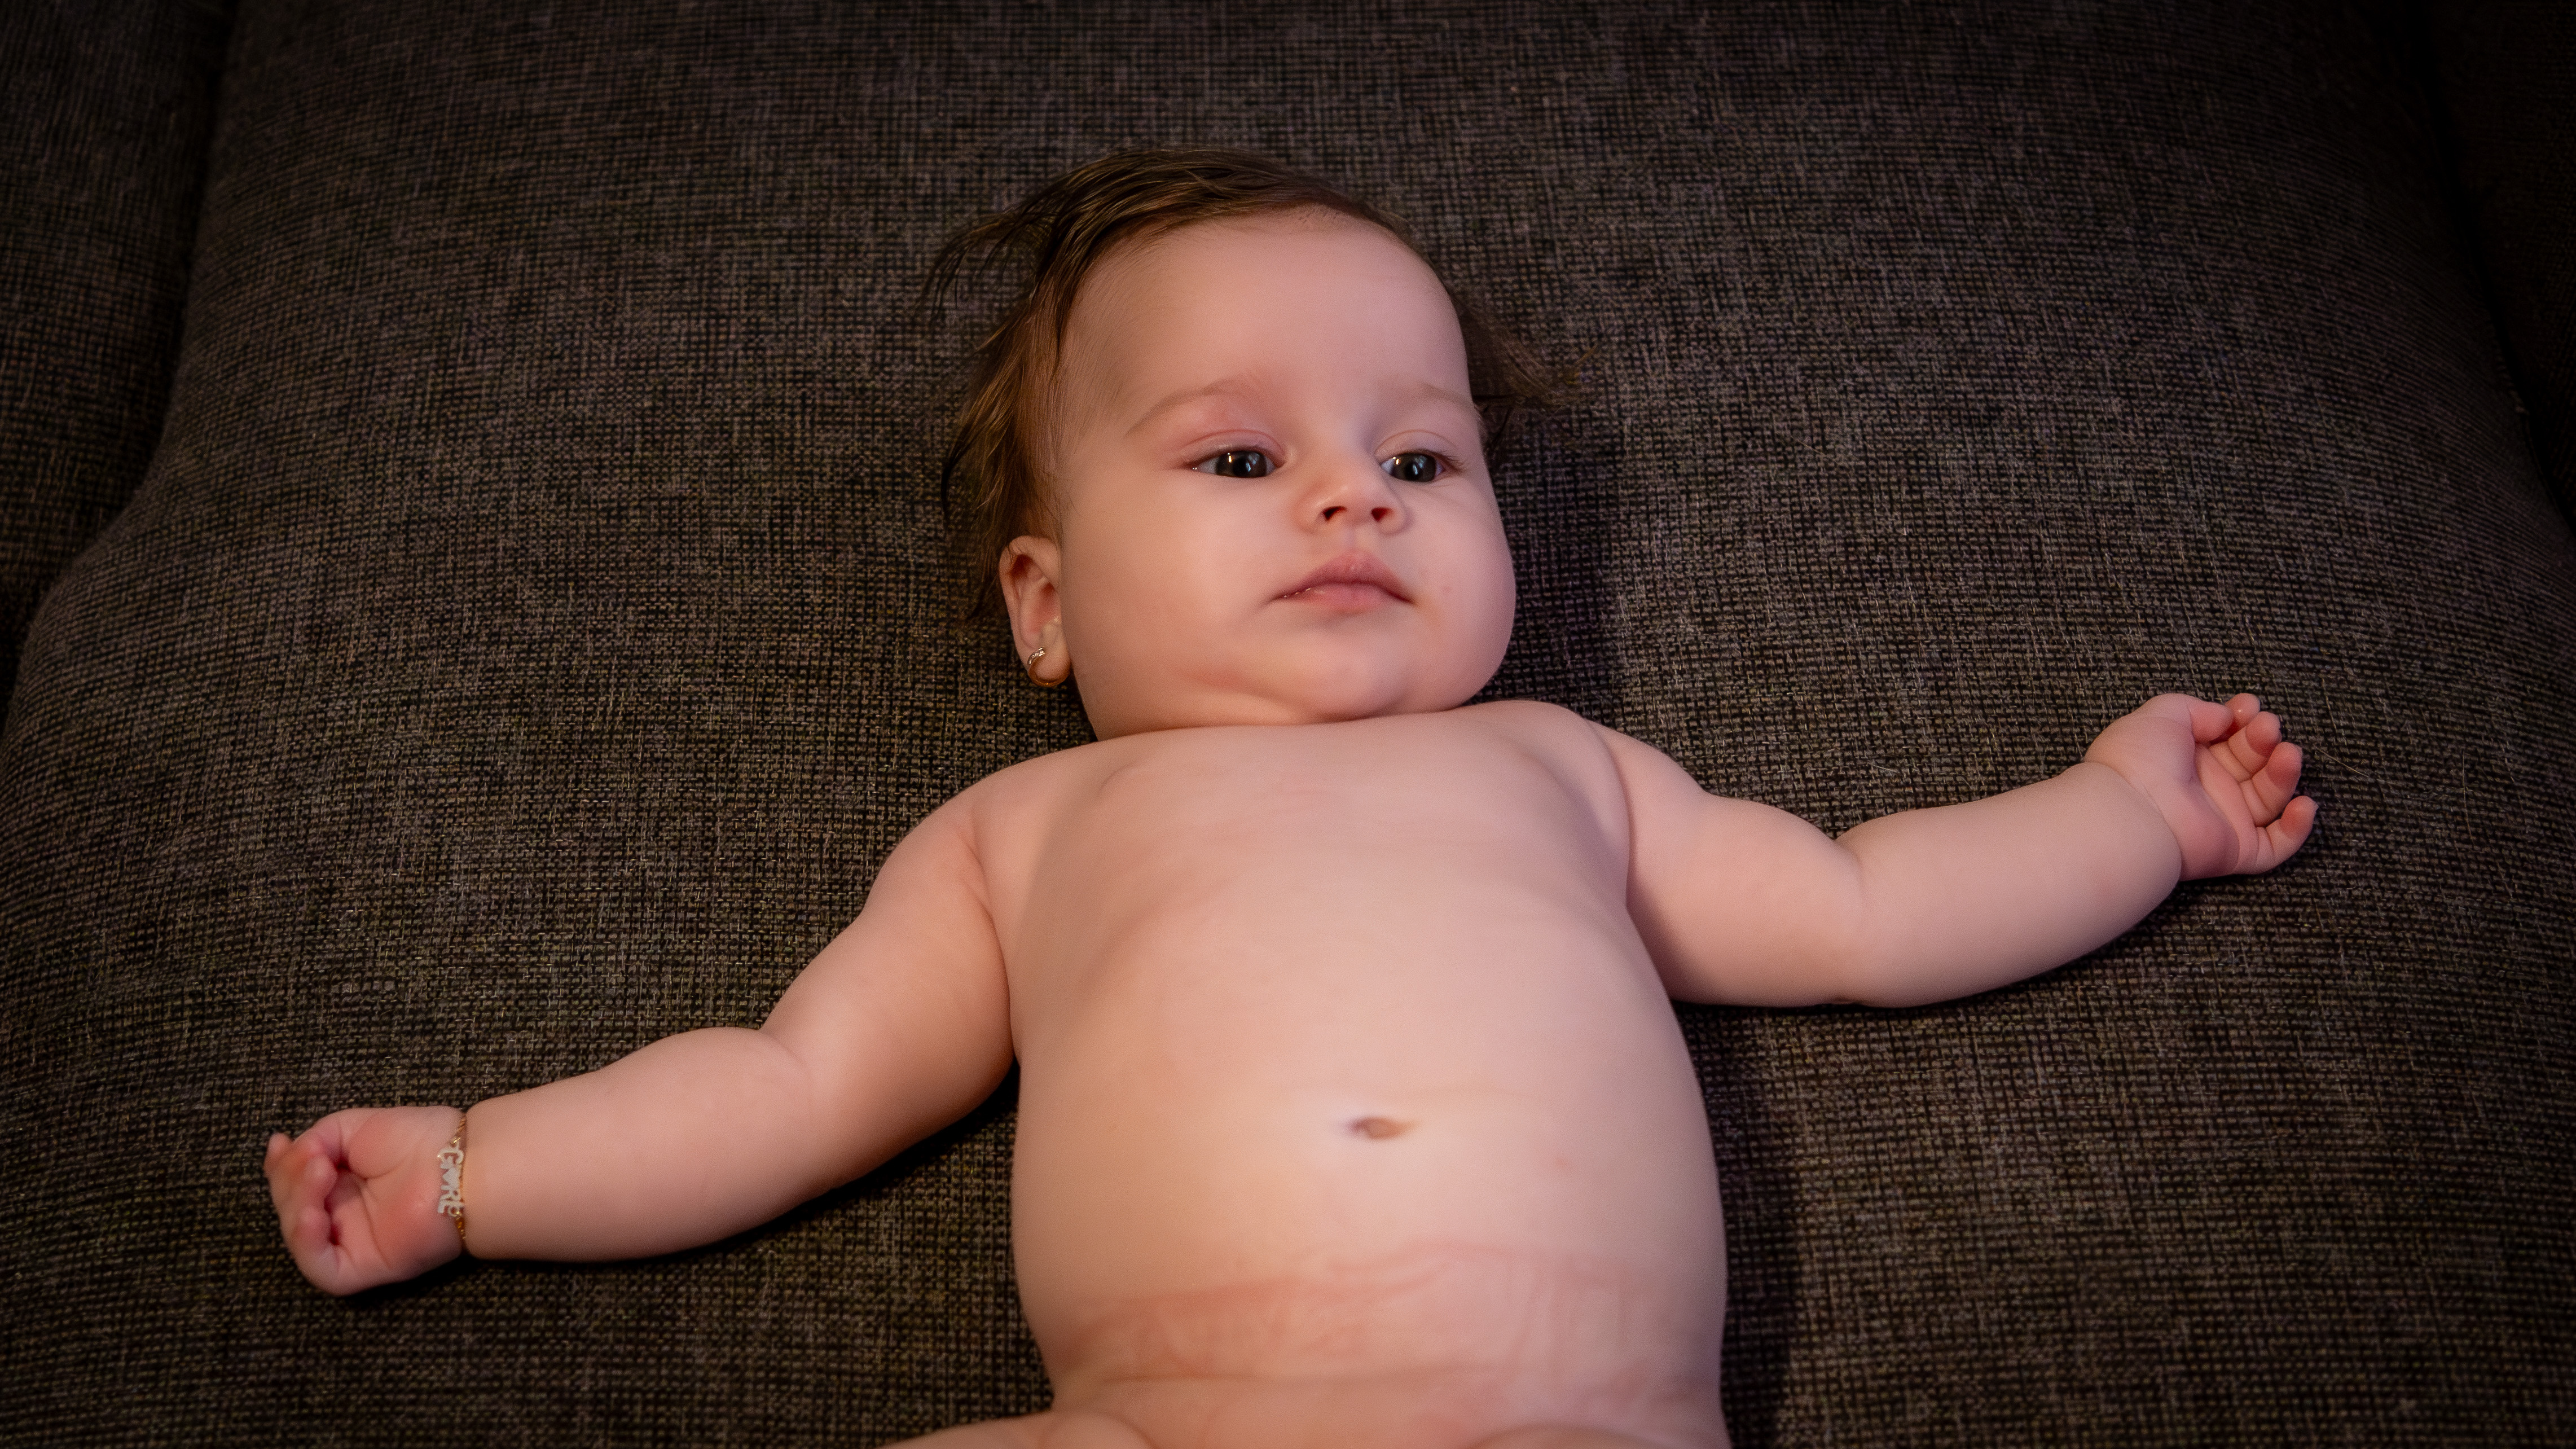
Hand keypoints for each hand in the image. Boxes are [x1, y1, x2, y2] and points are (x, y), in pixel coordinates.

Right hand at [264, 1105, 466, 1294]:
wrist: (458, 1165)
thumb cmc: (416, 1140)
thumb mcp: (350, 1128)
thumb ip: (312, 1142)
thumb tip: (286, 1156)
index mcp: (342, 1184)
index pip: (295, 1184)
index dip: (280, 1168)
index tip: (279, 1145)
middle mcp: (343, 1215)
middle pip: (292, 1208)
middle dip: (291, 1182)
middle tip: (314, 1159)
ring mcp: (352, 1243)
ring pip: (300, 1238)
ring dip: (297, 1205)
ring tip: (319, 1174)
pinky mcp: (363, 1268)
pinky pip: (322, 1269)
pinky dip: (307, 1245)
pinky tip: (313, 1217)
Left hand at [2085, 693, 2316, 878]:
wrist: (2131, 810)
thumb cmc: (2139, 760)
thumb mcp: (2163, 714)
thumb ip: (2198, 709)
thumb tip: (2225, 717)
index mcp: (2187, 757)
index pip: (2229, 737)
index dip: (2244, 719)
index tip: (2249, 706)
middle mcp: (2206, 788)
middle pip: (2252, 763)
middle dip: (2265, 741)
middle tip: (2268, 728)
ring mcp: (2223, 820)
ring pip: (2268, 798)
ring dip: (2284, 775)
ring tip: (2288, 754)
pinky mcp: (2235, 851)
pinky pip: (2275, 847)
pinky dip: (2296, 829)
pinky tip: (2304, 804)